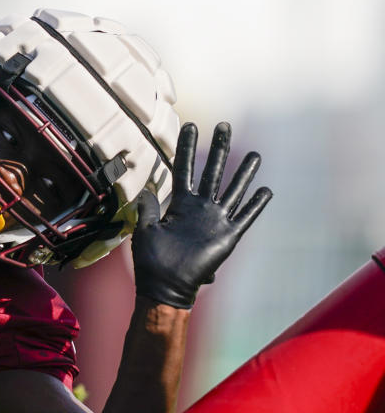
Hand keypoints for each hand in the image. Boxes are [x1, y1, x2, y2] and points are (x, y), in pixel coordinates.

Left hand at [132, 122, 271, 308]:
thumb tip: (146, 189)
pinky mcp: (228, 236)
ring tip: (254, 153)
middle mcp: (200, 208)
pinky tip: (266, 190)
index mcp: (179, 204)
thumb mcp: (145, 231)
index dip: (186, 147)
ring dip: (243, 172)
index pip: (183, 168)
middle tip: (225, 125)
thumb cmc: (152, 262)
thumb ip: (148, 208)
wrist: (166, 287)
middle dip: (219, 148)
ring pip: (233, 189)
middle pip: (212, 171)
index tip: (190, 125)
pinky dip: (256, 204)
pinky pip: (245, 217)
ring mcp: (215, 220)